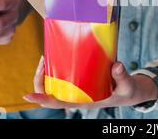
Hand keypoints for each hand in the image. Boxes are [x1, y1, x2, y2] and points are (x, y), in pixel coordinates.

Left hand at [23, 57, 157, 108]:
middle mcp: (76, 95)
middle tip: (43, 60)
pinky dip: (56, 66)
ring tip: (46, 55)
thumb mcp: (126, 86)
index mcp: (84, 101)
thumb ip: (121, 76)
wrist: (130, 91)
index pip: (58, 103)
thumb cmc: (126, 91)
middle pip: (50, 92)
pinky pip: (63, 75)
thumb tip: (117, 65)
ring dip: (46, 71)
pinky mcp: (80, 79)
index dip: (42, 98)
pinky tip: (57, 54)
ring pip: (53, 83)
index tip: (27, 95)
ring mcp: (77, 88)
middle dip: (41, 78)